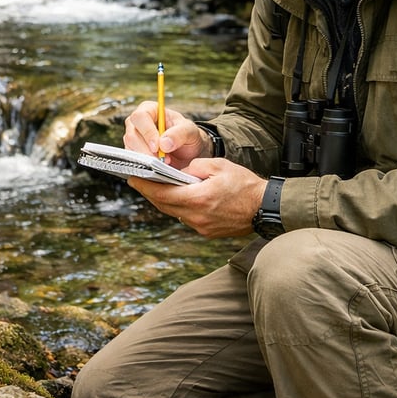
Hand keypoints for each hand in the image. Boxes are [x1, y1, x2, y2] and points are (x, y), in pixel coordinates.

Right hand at [124, 101, 210, 168]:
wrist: (188, 151)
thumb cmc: (187, 136)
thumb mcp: (190, 131)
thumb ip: (179, 134)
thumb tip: (163, 143)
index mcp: (149, 109)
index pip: (140, 117)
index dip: (147, 132)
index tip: (157, 147)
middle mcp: (137, 122)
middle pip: (132, 135)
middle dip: (147, 150)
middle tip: (163, 159)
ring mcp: (133, 138)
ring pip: (131, 149)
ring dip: (147, 159)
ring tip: (165, 162)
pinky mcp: (133, 152)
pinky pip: (133, 160)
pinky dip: (145, 165)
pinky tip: (158, 166)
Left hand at [128, 158, 267, 237]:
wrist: (264, 207)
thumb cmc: (245, 185)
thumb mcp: (219, 166)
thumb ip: (196, 167)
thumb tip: (180, 171)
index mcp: (198, 198)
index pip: (162, 193)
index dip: (144, 185)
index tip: (132, 177)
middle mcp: (196, 216)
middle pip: (164, 205)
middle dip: (150, 192)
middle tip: (138, 180)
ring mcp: (201, 227)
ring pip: (174, 212)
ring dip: (164, 200)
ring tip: (156, 187)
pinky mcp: (207, 231)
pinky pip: (186, 218)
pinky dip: (179, 207)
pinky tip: (178, 197)